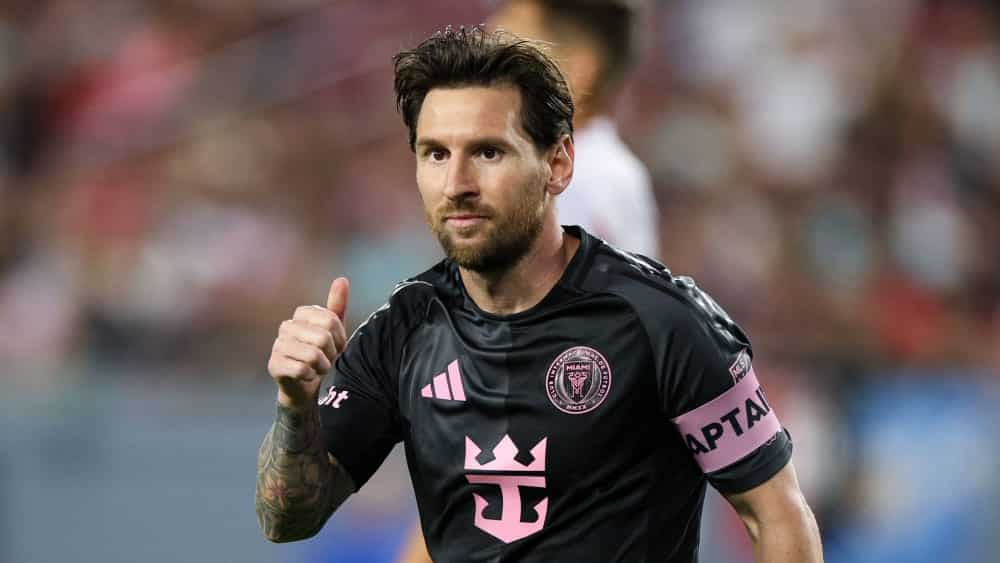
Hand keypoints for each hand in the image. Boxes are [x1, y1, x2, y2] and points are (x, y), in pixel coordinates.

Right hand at [268, 277, 349, 408]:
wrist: (306, 385)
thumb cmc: (322, 354)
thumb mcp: (334, 331)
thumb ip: (337, 305)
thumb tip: (342, 279)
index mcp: (302, 314)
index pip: (331, 320)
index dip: (340, 339)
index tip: (336, 346)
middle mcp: (286, 326)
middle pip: (323, 338)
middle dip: (332, 354)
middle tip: (327, 360)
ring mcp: (278, 345)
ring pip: (313, 355)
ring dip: (323, 367)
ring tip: (318, 368)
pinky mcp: (274, 365)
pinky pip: (302, 369)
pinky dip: (311, 376)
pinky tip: (307, 376)